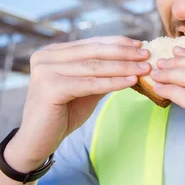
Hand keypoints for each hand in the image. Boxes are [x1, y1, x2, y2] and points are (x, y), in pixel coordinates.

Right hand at [5, 36, 150, 171]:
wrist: (38, 142)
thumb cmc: (62, 114)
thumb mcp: (86, 88)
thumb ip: (102, 73)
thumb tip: (132, 61)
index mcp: (53, 52)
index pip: (91, 43)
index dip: (117, 43)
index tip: (140, 44)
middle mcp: (46, 57)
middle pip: (94, 52)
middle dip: (124, 53)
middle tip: (147, 55)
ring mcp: (45, 71)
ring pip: (94, 66)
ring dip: (123, 67)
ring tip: (144, 68)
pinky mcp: (50, 88)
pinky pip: (90, 83)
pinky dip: (113, 82)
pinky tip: (131, 81)